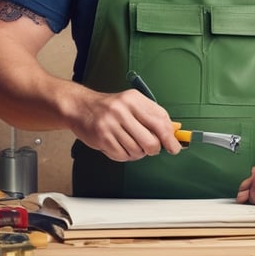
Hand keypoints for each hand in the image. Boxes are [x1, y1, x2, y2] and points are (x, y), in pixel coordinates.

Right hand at [68, 89, 182, 161]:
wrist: (80, 107)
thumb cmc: (109, 107)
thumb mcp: (132, 103)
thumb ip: (152, 115)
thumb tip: (172, 132)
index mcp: (134, 99)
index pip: (160, 121)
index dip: (170, 138)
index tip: (174, 147)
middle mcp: (122, 110)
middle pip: (151, 141)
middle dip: (154, 149)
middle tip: (151, 148)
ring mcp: (111, 124)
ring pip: (137, 151)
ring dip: (137, 152)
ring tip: (129, 142)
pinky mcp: (102, 138)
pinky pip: (122, 156)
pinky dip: (124, 155)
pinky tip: (119, 145)